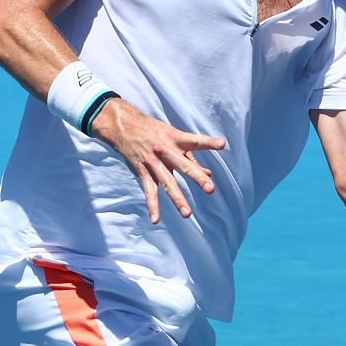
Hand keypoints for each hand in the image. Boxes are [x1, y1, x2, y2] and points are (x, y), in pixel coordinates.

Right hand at [88, 99, 226, 223]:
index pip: (195, 140)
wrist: (124, 126)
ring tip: (187, 214)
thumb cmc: (154, 131)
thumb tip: (209, 174)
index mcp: (175, 138)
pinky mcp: (142, 171)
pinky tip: (155, 220)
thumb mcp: (173, 137)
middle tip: (210, 188)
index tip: (222, 144)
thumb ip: (191, 157)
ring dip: (177, 198)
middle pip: (183, 165)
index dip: (208, 142)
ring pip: (167, 182)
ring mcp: (153, 162)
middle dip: (197, 177)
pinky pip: (149, 190)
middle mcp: (165, 150)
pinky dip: (152, 205)